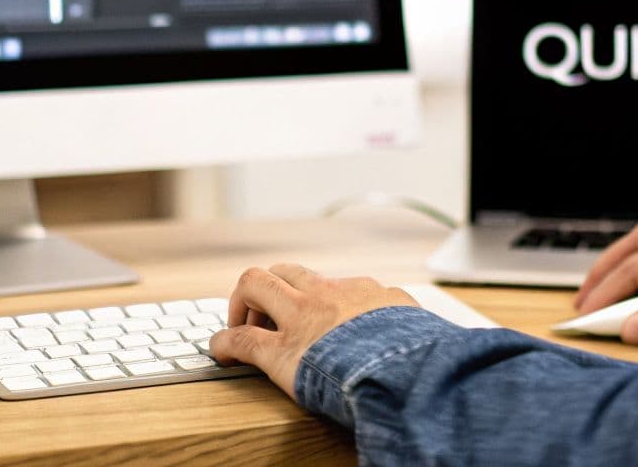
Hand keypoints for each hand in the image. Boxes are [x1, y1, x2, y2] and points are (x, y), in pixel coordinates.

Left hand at [210, 264, 416, 396]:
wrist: (405, 367)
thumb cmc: (416, 351)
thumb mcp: (417, 323)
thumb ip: (403, 317)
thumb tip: (410, 321)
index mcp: (360, 292)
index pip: (325, 283)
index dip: (311, 297)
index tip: (309, 310)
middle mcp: (324, 295)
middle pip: (283, 271)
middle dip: (268, 288)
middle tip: (266, 314)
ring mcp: (299, 320)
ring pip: (254, 284)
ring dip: (243, 303)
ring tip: (242, 325)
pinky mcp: (280, 352)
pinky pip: (239, 340)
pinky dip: (223, 344)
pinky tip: (221, 353)